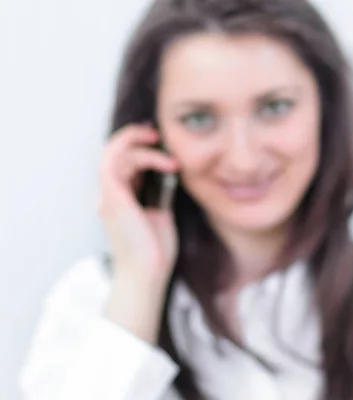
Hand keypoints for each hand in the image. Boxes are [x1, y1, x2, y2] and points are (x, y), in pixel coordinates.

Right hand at [98, 123, 178, 288]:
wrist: (148, 273)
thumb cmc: (155, 251)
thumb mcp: (160, 214)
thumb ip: (160, 194)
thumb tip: (170, 176)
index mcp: (119, 199)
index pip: (121, 162)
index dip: (136, 145)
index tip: (158, 139)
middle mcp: (109, 195)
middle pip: (113, 152)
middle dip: (134, 136)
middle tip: (156, 132)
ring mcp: (108, 196)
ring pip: (113, 152)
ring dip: (138, 143)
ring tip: (161, 143)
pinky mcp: (112, 197)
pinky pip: (116, 162)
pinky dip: (141, 155)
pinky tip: (164, 161)